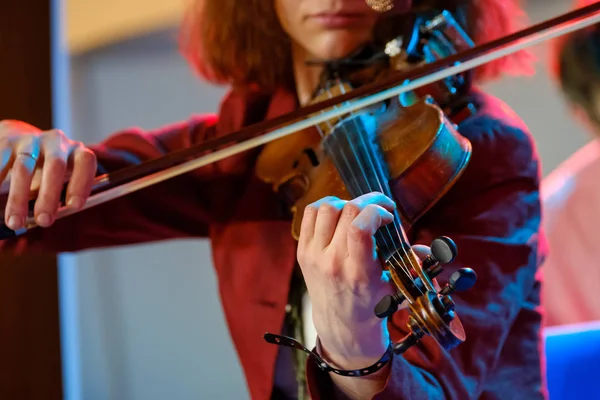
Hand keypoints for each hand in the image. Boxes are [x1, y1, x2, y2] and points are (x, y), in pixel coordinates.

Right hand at [0, 120, 96, 229]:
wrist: (20, 143)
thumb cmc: (48, 173)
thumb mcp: (60, 182)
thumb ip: (58, 197)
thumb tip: (45, 220)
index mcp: (77, 151)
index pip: (85, 162)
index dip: (81, 183)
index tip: (74, 206)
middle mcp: (57, 142)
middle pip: (55, 166)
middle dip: (49, 196)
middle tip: (44, 221)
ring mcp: (31, 140)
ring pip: (24, 168)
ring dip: (18, 198)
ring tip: (15, 222)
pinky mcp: (7, 142)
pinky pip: (1, 162)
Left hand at [297, 192, 398, 369]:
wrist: (341, 324)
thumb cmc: (372, 304)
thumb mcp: (396, 288)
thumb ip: (412, 265)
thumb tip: (427, 249)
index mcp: (358, 273)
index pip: (360, 229)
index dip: (377, 211)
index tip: (389, 216)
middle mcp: (333, 262)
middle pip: (347, 211)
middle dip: (369, 202)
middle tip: (380, 208)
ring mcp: (314, 256)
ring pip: (327, 208)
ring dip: (347, 203)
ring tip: (359, 212)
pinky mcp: (302, 251)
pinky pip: (310, 213)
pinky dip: (326, 206)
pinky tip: (340, 213)